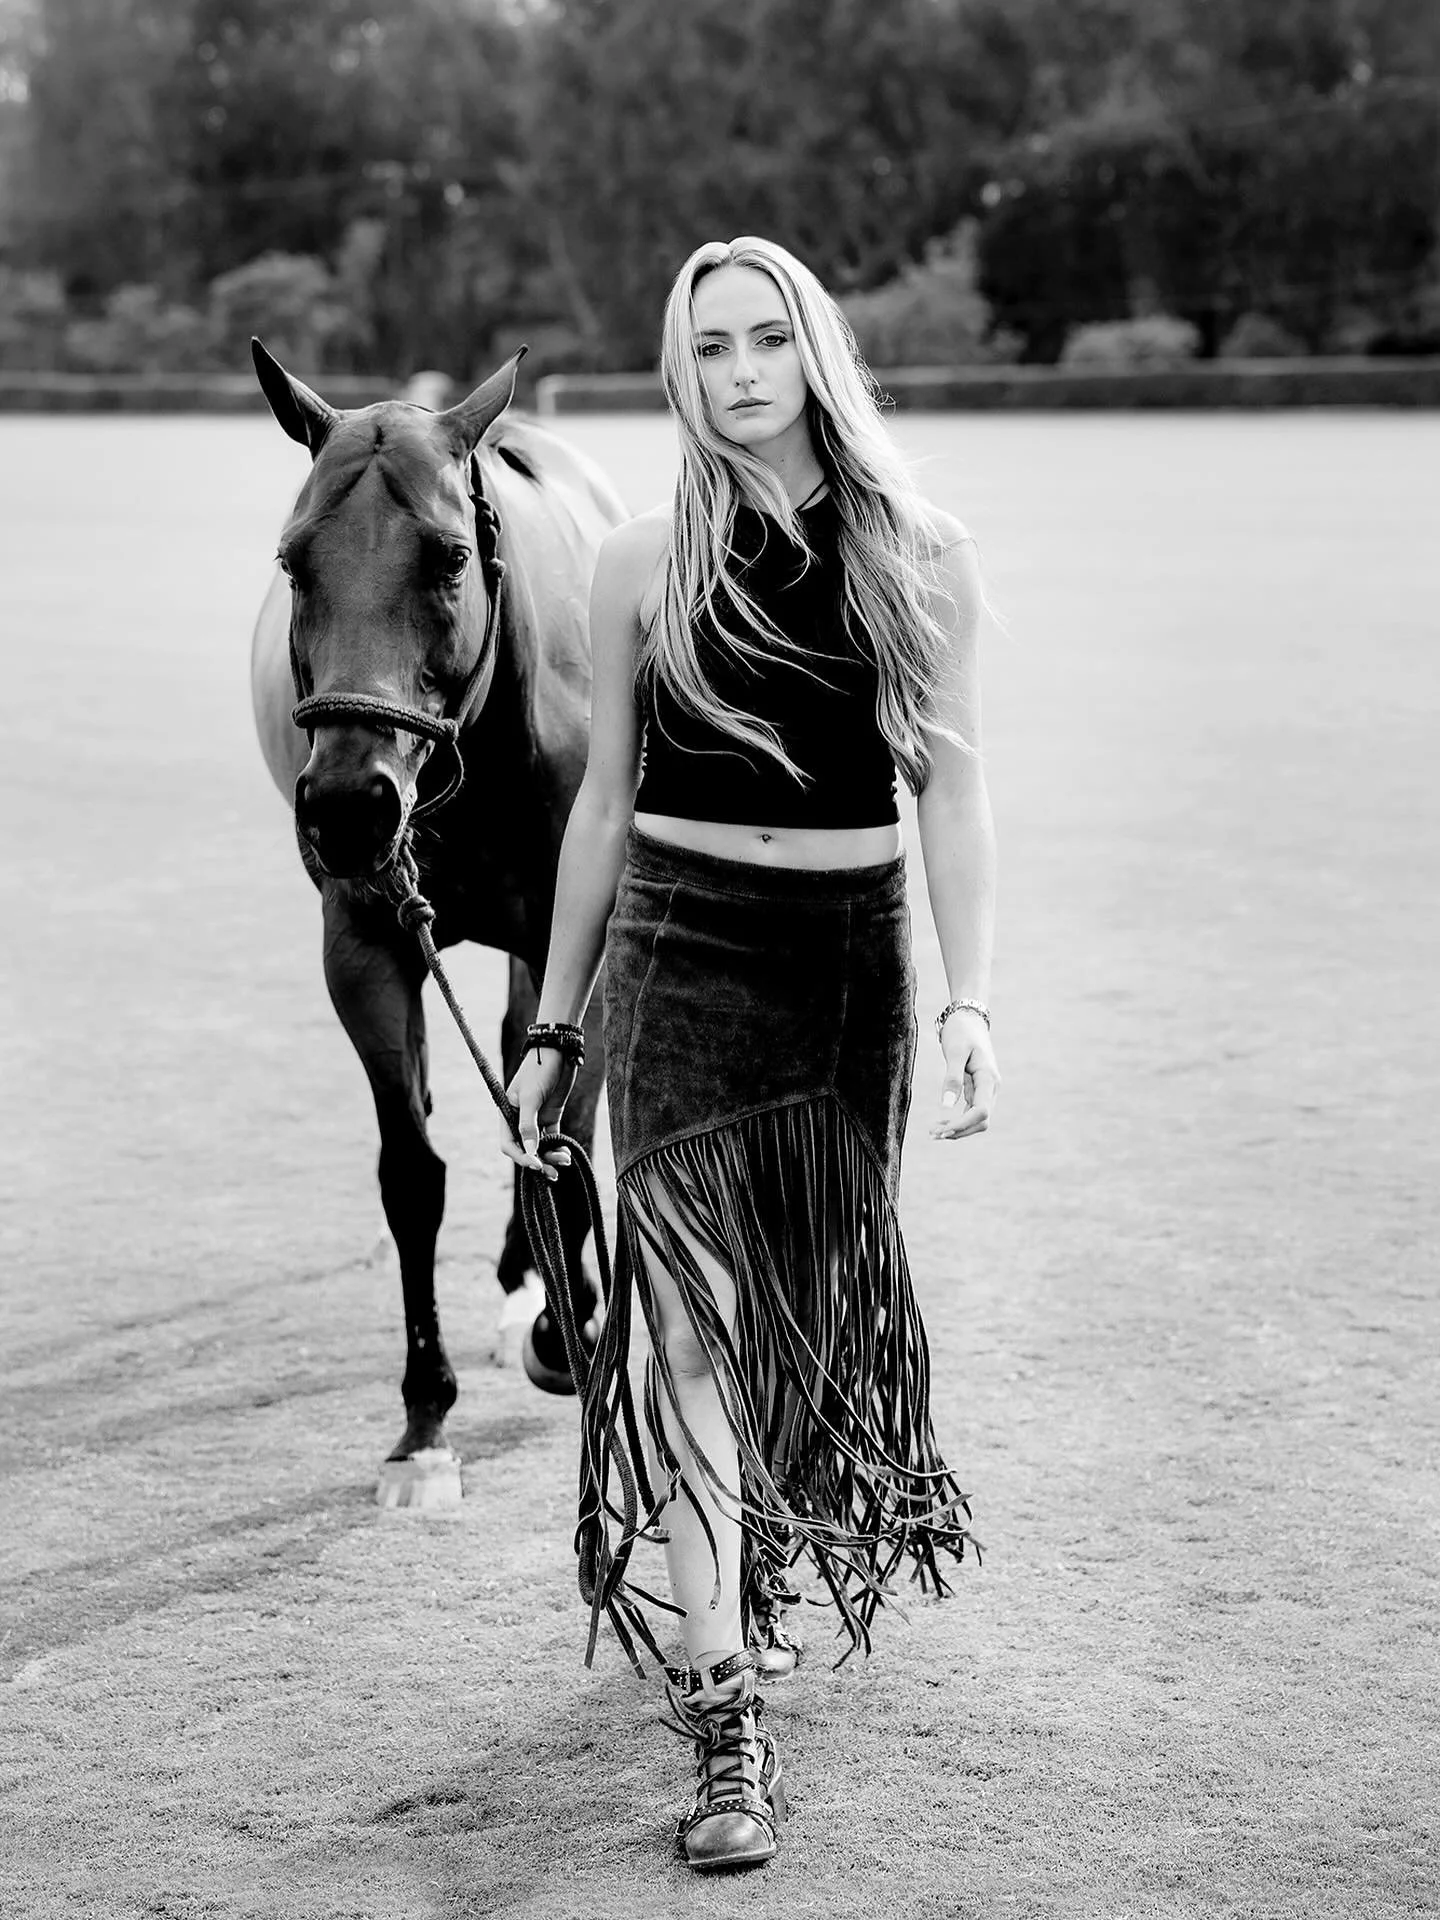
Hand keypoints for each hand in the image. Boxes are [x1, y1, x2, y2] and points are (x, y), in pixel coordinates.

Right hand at [501, 1046, 577, 1180]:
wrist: (559, 1051)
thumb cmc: (540, 1070)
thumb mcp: (532, 1097)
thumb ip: (528, 1125)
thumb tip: (530, 1153)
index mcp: (507, 1113)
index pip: (509, 1144)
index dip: (522, 1157)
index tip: (537, 1165)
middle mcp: (519, 1118)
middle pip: (525, 1148)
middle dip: (538, 1162)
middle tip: (553, 1174)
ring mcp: (535, 1117)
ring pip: (540, 1145)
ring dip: (550, 1156)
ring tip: (565, 1162)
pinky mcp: (551, 1115)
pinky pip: (552, 1138)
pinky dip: (558, 1147)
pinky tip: (566, 1153)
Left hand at [929, 1012, 998, 1140]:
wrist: (969, 1019)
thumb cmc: (961, 1032)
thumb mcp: (955, 1052)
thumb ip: (952, 1078)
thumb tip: (946, 1107)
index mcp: (989, 1079)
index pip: (981, 1112)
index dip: (962, 1124)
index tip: (941, 1130)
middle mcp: (992, 1088)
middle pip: (982, 1121)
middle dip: (959, 1130)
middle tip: (932, 1134)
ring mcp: (986, 1090)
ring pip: (978, 1120)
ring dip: (958, 1129)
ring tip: (933, 1132)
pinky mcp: (978, 1090)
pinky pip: (971, 1112)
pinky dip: (958, 1120)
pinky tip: (941, 1124)